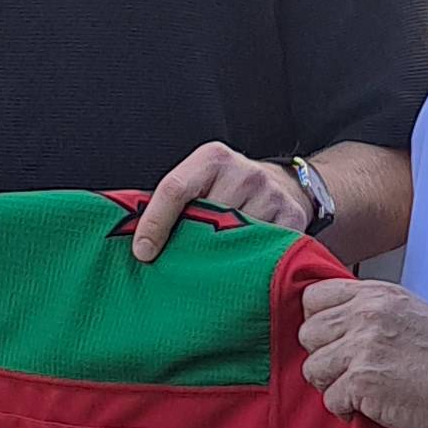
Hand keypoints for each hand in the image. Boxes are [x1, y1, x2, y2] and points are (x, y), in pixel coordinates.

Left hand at [130, 141, 312, 263]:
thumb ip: (174, 203)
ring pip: (232, 240)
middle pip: (204, 219)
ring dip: (218, 259)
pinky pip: (261, 252)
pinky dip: (246, 265)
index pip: (175, 189)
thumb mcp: (202, 181)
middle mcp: (244, 173)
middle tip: (177, 267)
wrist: (287, 187)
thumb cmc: (230, 189)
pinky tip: (240, 268)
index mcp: (212, 159)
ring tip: (212, 267)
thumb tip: (135, 243)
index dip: (154, 222)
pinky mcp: (291, 220)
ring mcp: (270, 196)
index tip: (142, 253)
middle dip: (188, 245)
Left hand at [299, 277, 427, 427]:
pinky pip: (329, 399)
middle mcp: (365, 315)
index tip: (332, 340)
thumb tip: (333, 320)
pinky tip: (367, 407)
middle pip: (307, 334)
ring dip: (331, 385)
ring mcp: (361, 348)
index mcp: (374, 295)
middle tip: (347, 370)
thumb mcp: (407, 310)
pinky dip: (345, 410)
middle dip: (324, 356)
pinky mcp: (361, 382)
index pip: (314, 297)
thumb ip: (369, 309)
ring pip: (312, 368)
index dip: (318, 322)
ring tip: (357, 390)